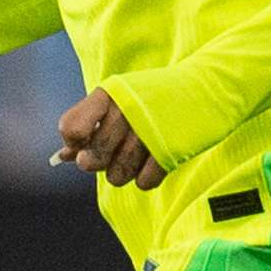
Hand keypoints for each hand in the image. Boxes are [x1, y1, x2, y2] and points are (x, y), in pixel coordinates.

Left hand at [50, 88, 164, 188]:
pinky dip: (147, 177)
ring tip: (135, 156)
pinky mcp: (171, 150)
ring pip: (116, 176)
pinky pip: (144, 182)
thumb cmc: (154, 97)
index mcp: (109, 94)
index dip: (73, 143)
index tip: (84, 142)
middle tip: (112, 153)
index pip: (70, 129)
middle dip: (98, 162)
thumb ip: (89, 124)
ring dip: (123, 172)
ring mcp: (149, 130)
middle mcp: (126, 110)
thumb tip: (62, 157)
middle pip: (92, 158)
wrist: (207, 88)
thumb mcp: (119, 99)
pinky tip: (153, 161)